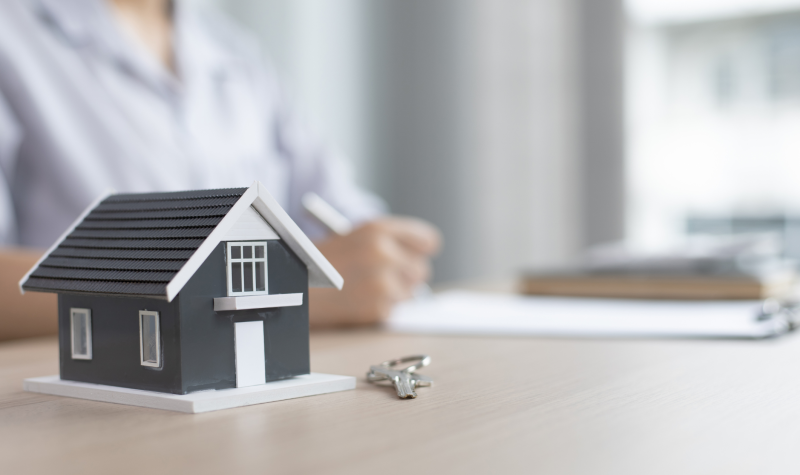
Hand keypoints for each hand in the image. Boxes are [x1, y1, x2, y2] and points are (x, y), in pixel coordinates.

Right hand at [309, 217, 440, 327]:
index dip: (421, 250)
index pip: (427, 241)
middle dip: (406, 275)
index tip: (415, 256)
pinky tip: (358, 301)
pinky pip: (395, 309)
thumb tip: (421, 257)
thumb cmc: (323, 261)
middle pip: (421, 270)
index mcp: (378, 229)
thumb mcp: (356, 237)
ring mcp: (382, 282)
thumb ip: (390, 243)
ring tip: (364, 288)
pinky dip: (380, 308)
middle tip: (381, 276)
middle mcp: (384, 253)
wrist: (292, 288)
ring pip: (411, 293)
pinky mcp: (377, 308)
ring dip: (395, 294)